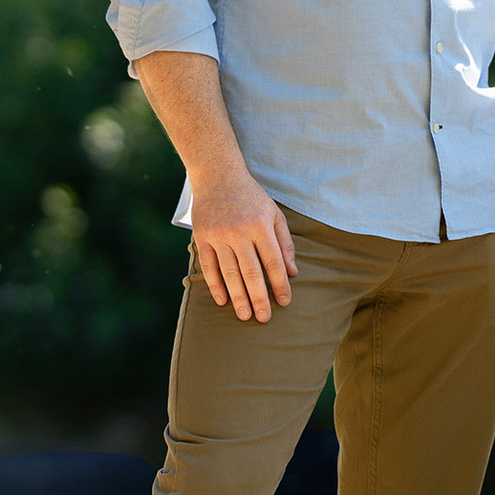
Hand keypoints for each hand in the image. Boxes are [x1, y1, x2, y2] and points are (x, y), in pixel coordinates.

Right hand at [192, 174, 296, 321]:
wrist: (217, 176)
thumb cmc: (251, 197)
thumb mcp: (274, 213)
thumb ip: (284, 242)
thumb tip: (292, 271)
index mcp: (260, 226)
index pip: (273, 261)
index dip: (280, 283)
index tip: (285, 301)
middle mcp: (239, 232)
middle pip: (251, 271)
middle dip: (259, 297)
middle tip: (264, 318)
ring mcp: (218, 235)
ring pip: (229, 272)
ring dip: (238, 296)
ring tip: (244, 316)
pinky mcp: (202, 237)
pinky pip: (209, 266)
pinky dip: (215, 285)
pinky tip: (222, 301)